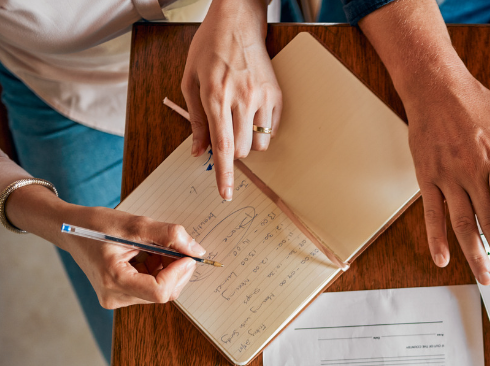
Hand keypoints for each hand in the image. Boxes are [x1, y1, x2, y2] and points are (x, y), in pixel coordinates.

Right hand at [59, 205, 205, 308]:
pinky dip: (158, 271)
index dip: (179, 273)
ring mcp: (117, 298)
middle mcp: (115, 296)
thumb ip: (168, 235)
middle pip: (163, 293)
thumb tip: (197, 250)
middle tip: (172, 246)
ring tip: (153, 248)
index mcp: (113, 280)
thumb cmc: (95, 225)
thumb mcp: (134, 224)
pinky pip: (152, 288)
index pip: (159, 291)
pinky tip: (147, 255)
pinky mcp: (122, 295)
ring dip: (167, 269)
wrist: (70, 230)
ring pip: (160, 291)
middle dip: (175, 269)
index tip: (187, 255)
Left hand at [181, 0, 280, 200]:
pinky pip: (271, 129)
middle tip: (224, 133)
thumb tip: (198, 150)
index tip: (225, 193)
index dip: (224, 174)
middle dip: (232, 151)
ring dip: (247, 142)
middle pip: (242, 150)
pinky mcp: (276, 95)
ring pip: (259, 143)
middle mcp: (241, 99)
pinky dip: (260, 130)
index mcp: (216, 97)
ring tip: (238, 122)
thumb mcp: (190, 81)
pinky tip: (251, 112)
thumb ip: (194, 119)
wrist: (237, 23)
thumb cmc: (209, 49)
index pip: (223, 147)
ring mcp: (262, 97)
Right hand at [402, 71, 489, 283]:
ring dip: (473, 253)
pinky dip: (435, 238)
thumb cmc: (476, 103)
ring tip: (484, 276)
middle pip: (487, 221)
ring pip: (461, 223)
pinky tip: (443, 259)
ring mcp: (448, 176)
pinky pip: (431, 213)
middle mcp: (472, 170)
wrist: (435, 85)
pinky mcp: (427, 177)